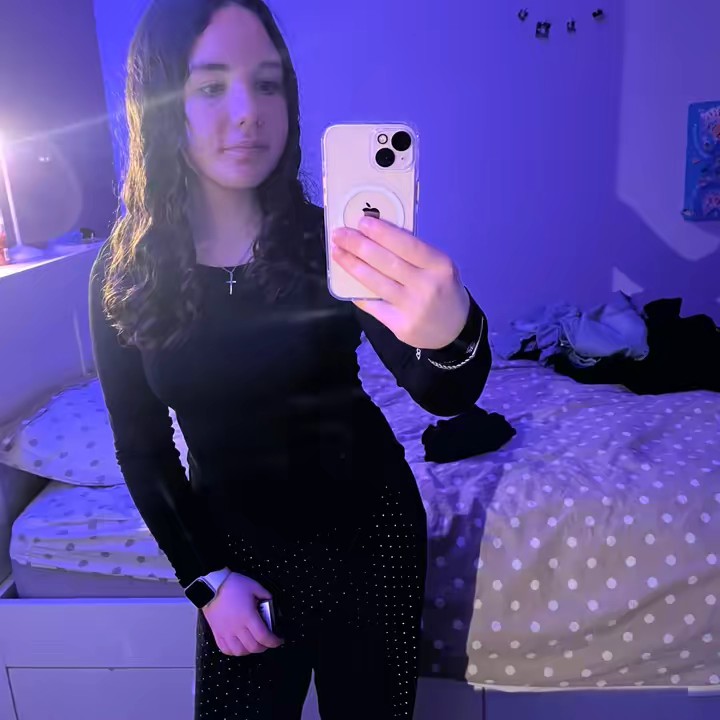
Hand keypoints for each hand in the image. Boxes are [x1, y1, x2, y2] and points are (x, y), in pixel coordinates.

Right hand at [202, 572, 282, 655]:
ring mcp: (225, 632)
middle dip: (264, 647)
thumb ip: (265, 595)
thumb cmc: (233, 585)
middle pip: (253, 647)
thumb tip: (271, 602)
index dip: (274, 641)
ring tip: (254, 644)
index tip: (279, 640)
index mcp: (248, 616)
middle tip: (268, 642)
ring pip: (239, 651)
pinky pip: (225, 649)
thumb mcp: (254, 586)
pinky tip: (239, 646)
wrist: (211, 586)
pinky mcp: (217, 633)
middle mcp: (237, 627)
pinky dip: (234, 651)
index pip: (263, 636)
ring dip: (249, 651)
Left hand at [331, 216, 470, 349]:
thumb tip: (377, 236)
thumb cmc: (444, 291)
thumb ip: (415, 254)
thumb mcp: (439, 268)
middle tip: (339, 235)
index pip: (407, 245)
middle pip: (386, 262)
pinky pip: (373, 305)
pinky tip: (346, 281)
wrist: (455, 331)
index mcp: (440, 266)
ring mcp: (412, 308)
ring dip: (352, 265)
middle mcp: (426, 286)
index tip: (362, 222)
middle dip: (359, 246)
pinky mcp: (400, 326)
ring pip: (375, 282)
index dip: (382, 233)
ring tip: (337, 252)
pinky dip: (358, 292)